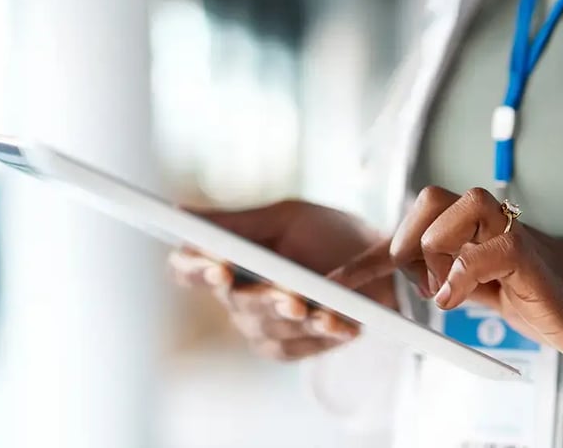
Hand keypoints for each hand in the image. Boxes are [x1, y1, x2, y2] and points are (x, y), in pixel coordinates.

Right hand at [168, 200, 396, 360]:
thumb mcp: (288, 218)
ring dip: (296, 318)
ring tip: (321, 310)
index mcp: (227, 259)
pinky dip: (319, 334)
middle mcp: (235, 297)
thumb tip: (180, 213)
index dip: (195, 269)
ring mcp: (259, 325)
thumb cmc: (329, 234)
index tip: (219, 266)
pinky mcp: (286, 348)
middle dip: (263, 297)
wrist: (382, 266)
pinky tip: (339, 325)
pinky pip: (295, 346)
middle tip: (288, 295)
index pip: (189, 269)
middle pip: (234, 301)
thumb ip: (238, 223)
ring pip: (266, 326)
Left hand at [335, 187, 562, 384]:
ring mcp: (523, 241)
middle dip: (405, 236)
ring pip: (463, 203)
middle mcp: (501, 228)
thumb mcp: (496, 296)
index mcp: (485, 234)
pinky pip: (495, 248)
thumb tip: (419, 277)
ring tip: (442, 291)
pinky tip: (456, 302)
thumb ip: (461, 279)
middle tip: (408, 279)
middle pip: (435, 195)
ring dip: (435, 247)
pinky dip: (464, 274)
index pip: (423, 220)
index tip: (339, 281)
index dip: (375, 250)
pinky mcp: (542, 267)